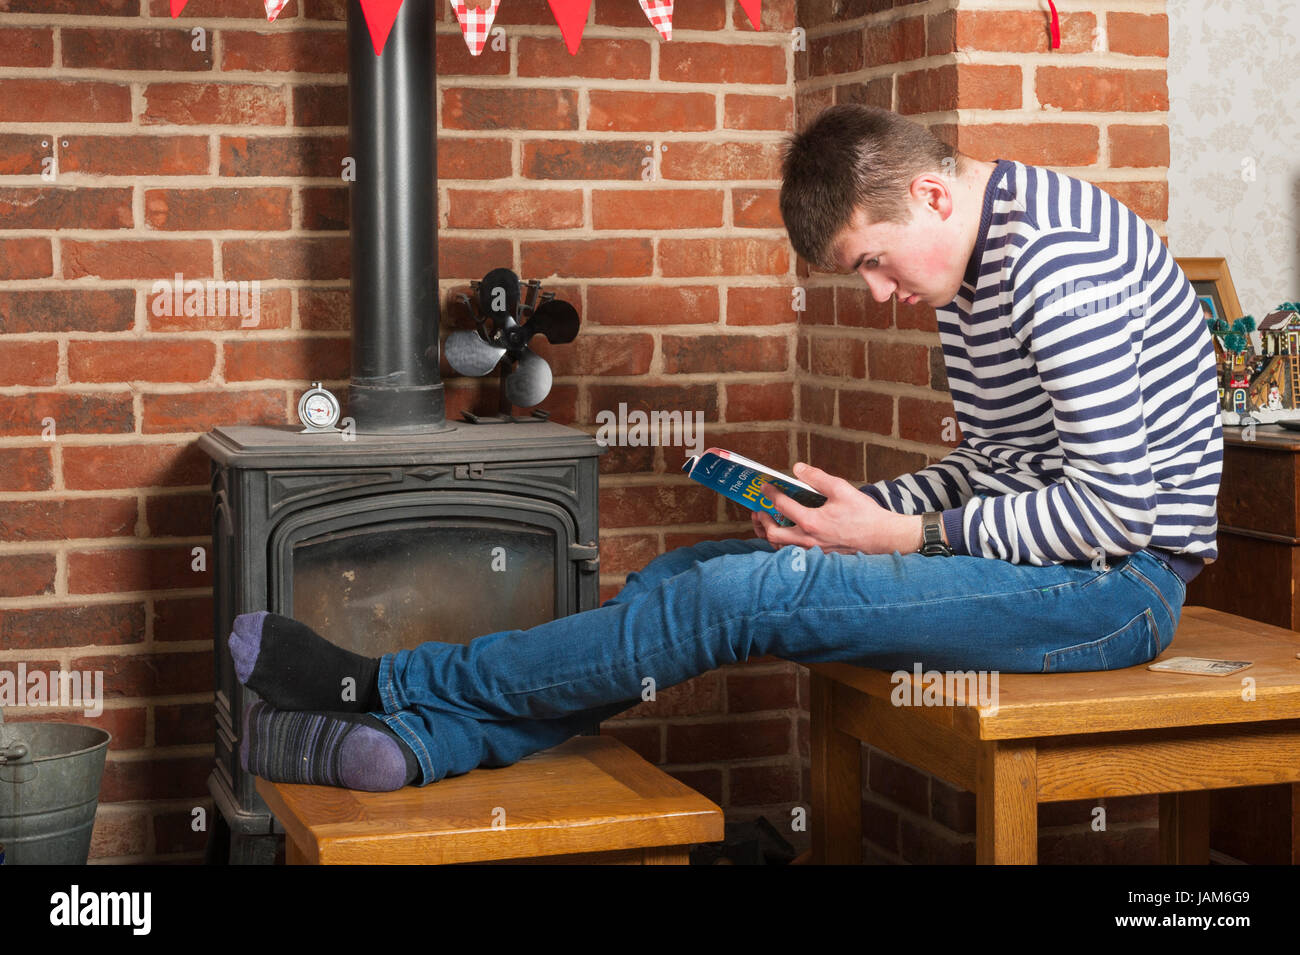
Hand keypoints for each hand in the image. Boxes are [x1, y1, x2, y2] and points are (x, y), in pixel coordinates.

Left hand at [757, 463, 925, 554]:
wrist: (883, 539)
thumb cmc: (864, 515)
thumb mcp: (841, 489)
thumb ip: (817, 477)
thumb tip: (797, 468)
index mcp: (812, 522)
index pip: (782, 505)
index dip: (771, 493)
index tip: (766, 486)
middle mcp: (808, 540)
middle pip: (773, 533)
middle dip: (762, 521)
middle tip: (759, 510)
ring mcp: (813, 551)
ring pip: (781, 547)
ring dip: (770, 534)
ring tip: (767, 522)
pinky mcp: (818, 558)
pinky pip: (793, 553)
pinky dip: (784, 544)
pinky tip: (786, 534)